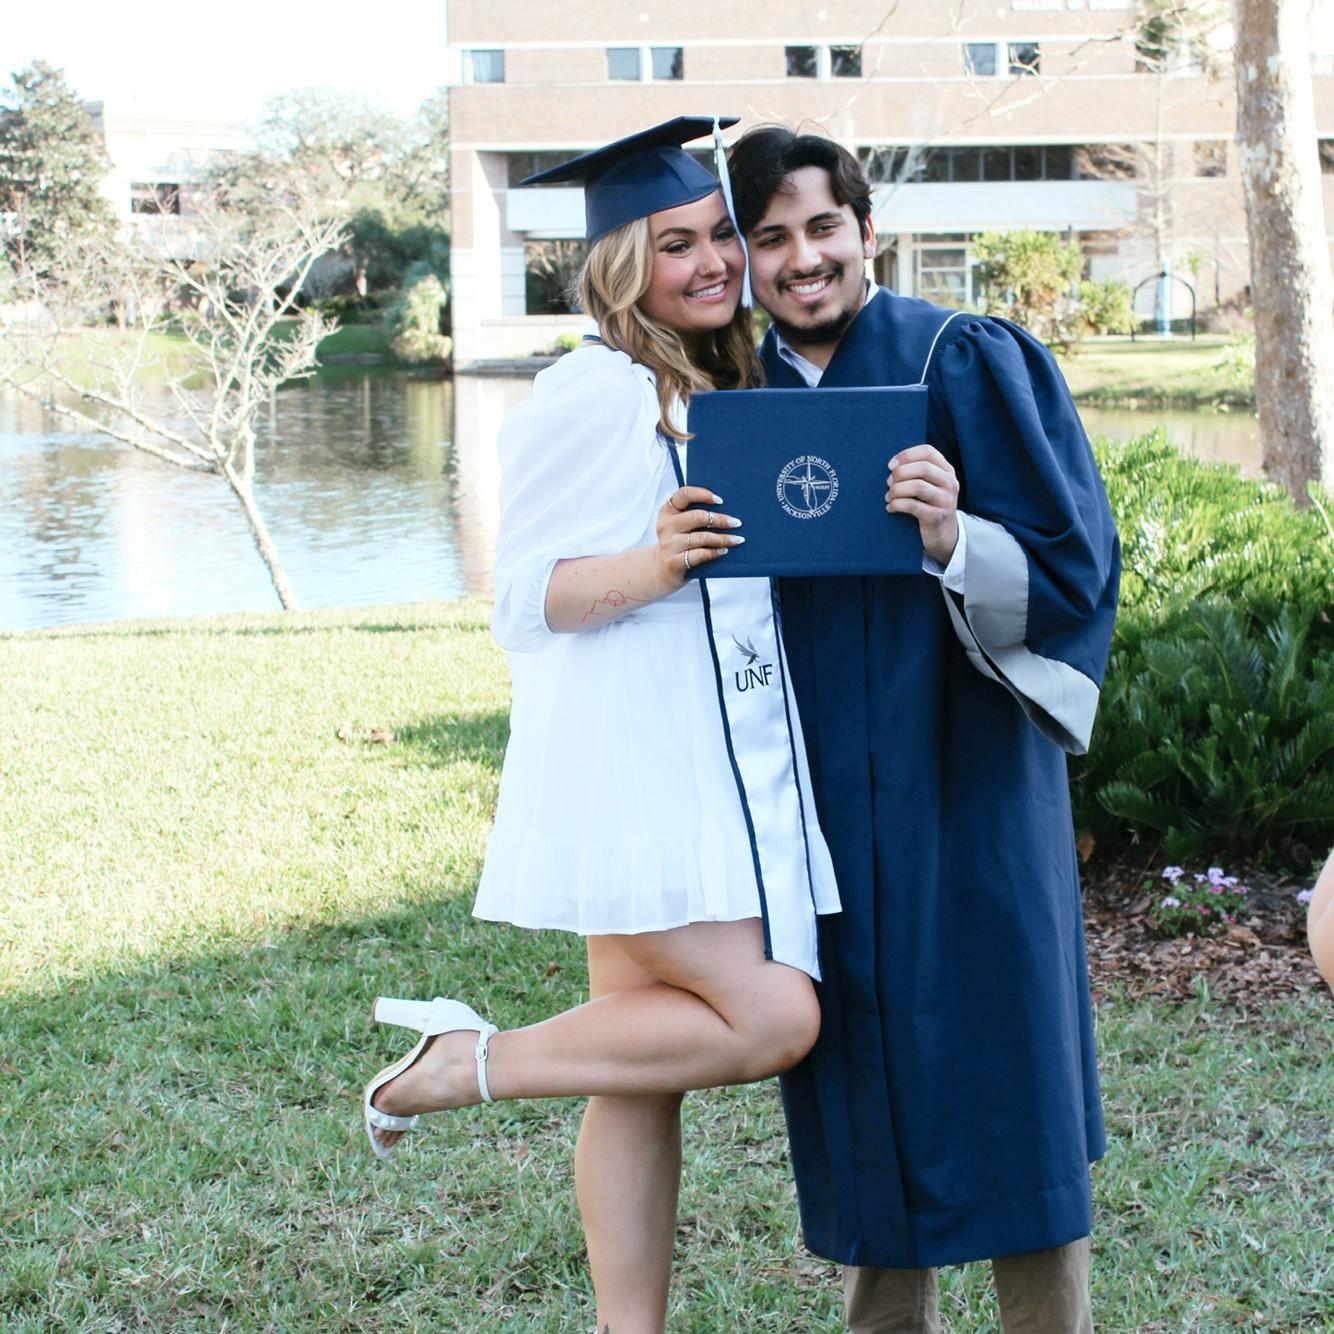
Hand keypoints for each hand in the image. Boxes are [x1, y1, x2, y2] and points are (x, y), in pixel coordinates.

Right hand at [655, 485, 743, 586]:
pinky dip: (714, 553)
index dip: (703, 494)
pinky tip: (723, 551)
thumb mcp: (680, 526)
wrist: (662, 571)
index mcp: (668, 511)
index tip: (720, 500)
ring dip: (722, 538)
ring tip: (736, 539)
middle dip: (720, 519)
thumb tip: (727, 509)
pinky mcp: (673, 562)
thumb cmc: (679, 544)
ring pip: (701, 537)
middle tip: (736, 523)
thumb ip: (694, 515)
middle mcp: (666, 526)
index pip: (684, 494)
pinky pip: (699, 555)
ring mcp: (668, 545)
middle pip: (697, 517)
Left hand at [886, 445, 958, 565]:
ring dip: (896, 490)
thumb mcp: (930, 485)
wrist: (943, 535)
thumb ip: (918, 471)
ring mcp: (945, 500)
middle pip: (922, 467)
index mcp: (947, 471)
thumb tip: (892, 465)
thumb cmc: (929, 505)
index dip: (906, 455)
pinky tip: (890, 508)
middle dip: (900, 473)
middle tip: (888, 483)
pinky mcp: (936, 516)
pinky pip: (912, 505)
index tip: (891, 465)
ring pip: (917, 486)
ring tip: (888, 496)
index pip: (928, 452)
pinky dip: (896, 505)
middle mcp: (950, 483)